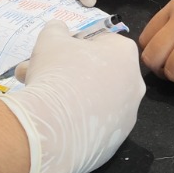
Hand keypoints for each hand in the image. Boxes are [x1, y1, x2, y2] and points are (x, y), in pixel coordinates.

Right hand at [0, 21, 143, 172]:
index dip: (77, 44)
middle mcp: (134, 84)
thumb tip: (59, 30)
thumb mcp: (50, 38)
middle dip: (70, 71)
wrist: (51, 128)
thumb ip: (58, 29)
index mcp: (125, 53)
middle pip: (99, 72)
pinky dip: (77, 121)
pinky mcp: (115, 143)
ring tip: (39, 99)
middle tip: (40, 74)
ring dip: (71, 95)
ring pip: (96, 99)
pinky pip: (94, 125)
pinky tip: (53, 121)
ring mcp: (127, 116)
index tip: (58, 53)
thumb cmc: (56, 73)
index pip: (103, 41)